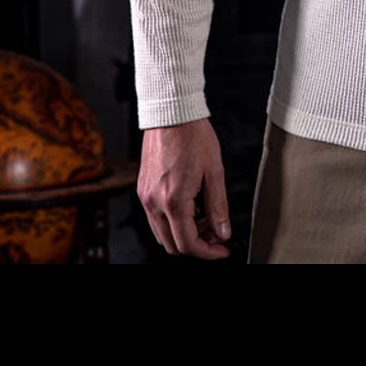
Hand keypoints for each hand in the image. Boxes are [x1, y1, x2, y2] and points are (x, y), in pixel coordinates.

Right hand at [137, 117, 232, 258]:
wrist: (171, 113)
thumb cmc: (194, 136)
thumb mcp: (215, 172)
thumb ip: (218, 207)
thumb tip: (223, 232)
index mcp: (174, 201)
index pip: (188, 244)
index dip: (208, 253)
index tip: (222, 249)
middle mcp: (154, 202)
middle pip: (172, 245)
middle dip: (197, 244)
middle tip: (216, 232)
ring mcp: (145, 196)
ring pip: (162, 234)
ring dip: (184, 233)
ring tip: (205, 216)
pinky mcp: (142, 189)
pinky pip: (155, 218)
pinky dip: (173, 220)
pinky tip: (190, 205)